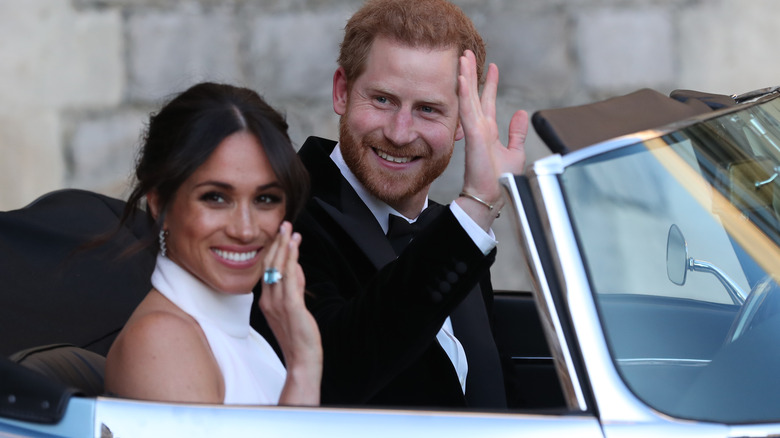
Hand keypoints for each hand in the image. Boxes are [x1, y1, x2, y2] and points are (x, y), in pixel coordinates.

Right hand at [260, 221, 321, 404]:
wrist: (302, 360)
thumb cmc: (298, 337)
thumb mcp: (294, 308)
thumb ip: (294, 287)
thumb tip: (297, 268)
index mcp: (266, 301)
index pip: (267, 270)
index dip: (273, 250)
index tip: (280, 235)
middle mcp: (268, 300)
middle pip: (270, 265)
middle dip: (277, 243)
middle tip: (284, 224)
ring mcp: (278, 303)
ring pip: (278, 268)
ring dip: (284, 246)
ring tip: (289, 229)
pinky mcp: (291, 306)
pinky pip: (289, 278)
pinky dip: (291, 259)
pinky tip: (294, 247)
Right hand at [456, 50, 528, 229]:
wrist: (491, 196)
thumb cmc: (500, 180)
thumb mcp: (514, 152)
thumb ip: (517, 132)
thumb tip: (522, 113)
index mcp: (488, 131)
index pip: (487, 101)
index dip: (490, 83)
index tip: (492, 67)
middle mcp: (479, 128)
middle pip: (474, 94)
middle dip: (471, 73)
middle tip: (468, 53)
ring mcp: (475, 131)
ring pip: (468, 98)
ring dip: (465, 77)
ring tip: (463, 58)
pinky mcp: (473, 136)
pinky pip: (467, 111)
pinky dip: (464, 94)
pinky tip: (462, 79)